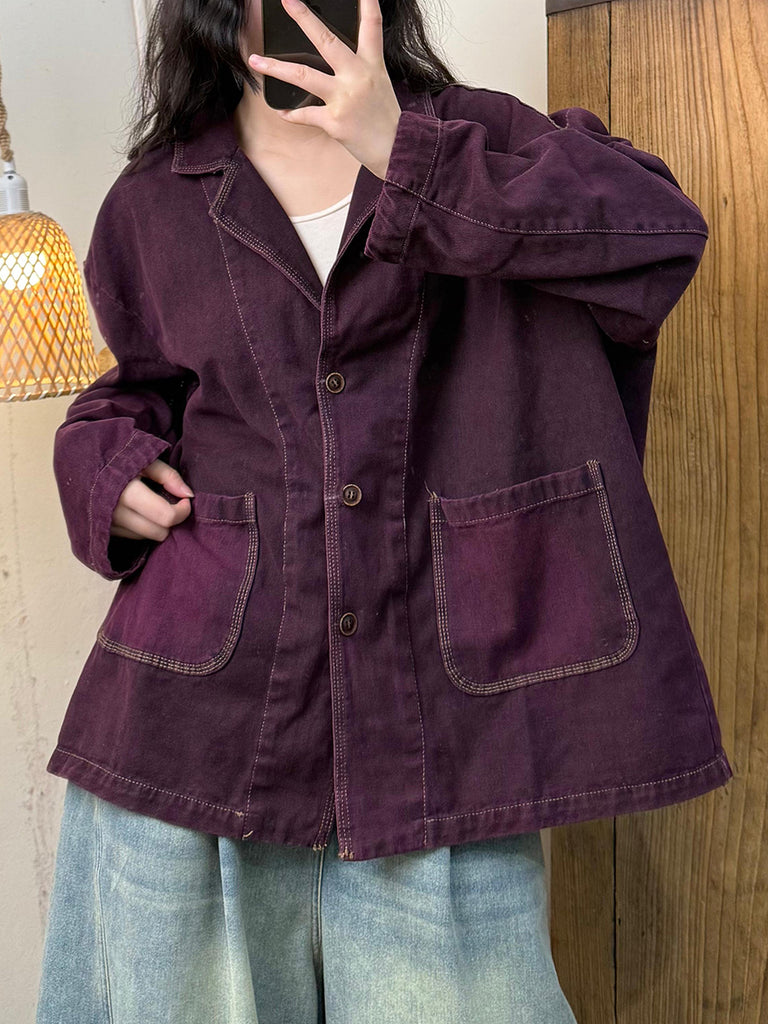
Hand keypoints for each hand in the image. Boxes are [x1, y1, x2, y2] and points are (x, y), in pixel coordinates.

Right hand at [110, 459, 193, 542]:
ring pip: (146, 537)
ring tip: (150, 504)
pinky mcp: (102, 531)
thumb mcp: (143, 458)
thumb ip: (168, 476)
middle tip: (169, 502)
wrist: (76, 460)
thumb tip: (188, 495)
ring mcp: (106, 525)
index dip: (182, 511)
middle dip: (170, 520)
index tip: (184, 500)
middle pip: (158, 532)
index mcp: (126, 492)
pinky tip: (136, 510)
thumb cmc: (114, 456)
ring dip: (155, 525)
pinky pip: (131, 537)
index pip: (165, 516)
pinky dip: (140, 527)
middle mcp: (114, 513)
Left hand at [247, 0, 401, 180]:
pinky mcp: (334, 121)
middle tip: (287, 1)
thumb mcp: (379, 84)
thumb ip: (360, 68)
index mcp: (371, 64)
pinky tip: (282, 111)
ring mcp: (344, 98)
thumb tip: (337, 58)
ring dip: (275, 68)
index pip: (371, 26)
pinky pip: (305, 114)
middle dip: (304, 18)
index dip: (367, 4)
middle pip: (326, 40)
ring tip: (255, 60)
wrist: (397, 149)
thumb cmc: (386, 118)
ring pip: (302, 75)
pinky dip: (291, 114)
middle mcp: (357, 76)